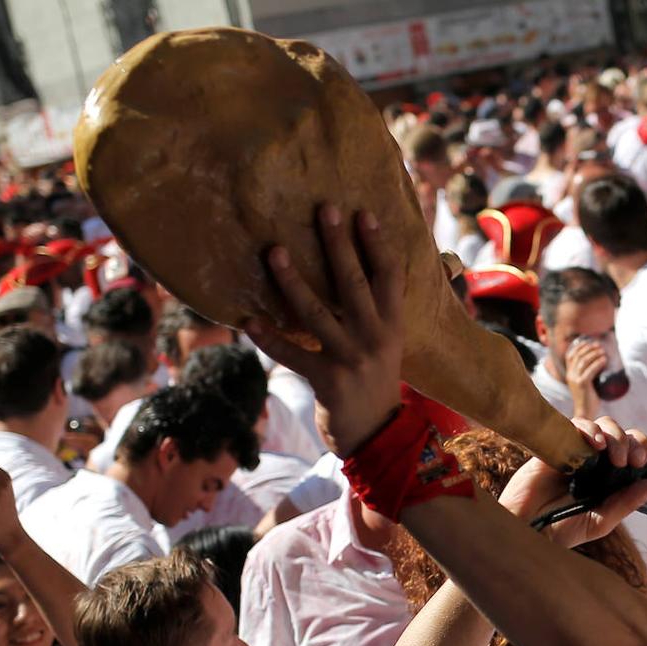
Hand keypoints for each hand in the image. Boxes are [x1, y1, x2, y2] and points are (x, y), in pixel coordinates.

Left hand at [246, 206, 403, 456]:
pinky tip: (248, 321)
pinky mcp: (326, 381)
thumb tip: (398, 271)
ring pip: (316, 313)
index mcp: (393, 325)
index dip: (377, 244)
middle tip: (323, 210)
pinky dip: (269, 339)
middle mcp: (374, 338)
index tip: (362, 213)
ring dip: (292, 281)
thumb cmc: (378, 382)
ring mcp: (350, 359)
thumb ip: (386, 310)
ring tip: (275, 251)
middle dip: (337, 245)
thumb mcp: (392, 345)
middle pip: (353, 284)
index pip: (389, 276)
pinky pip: (292, 355)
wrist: (377, 435)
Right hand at [499, 417, 646, 547]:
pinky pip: (579, 424)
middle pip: (629, 438)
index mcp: (614, 483)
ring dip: (617, 436)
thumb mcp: (601, 520)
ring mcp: (580, 452)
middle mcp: (600, 464)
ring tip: (614, 457)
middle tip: (634, 462)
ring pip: (607, 426)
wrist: (527, 527)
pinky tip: (595, 444)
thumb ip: (628, 502)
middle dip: (638, 444)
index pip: (642, 463)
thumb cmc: (561, 528)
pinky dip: (590, 428)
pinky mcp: (560, 444)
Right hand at [564, 339, 607, 418]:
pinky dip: (598, 363)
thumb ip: (589, 374)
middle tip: (600, 345)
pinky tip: (604, 360)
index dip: (580, 346)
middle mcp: (570, 375)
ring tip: (603, 352)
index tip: (590, 342)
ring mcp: (575, 380)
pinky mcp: (582, 384)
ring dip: (594, 354)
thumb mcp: (586, 383)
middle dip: (589, 348)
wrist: (586, 413)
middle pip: (578, 356)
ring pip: (583, 361)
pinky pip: (590, 370)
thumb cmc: (589, 398)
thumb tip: (602, 362)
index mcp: (569, 374)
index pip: (570, 355)